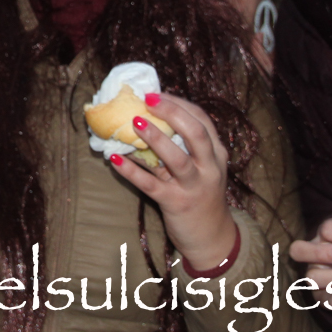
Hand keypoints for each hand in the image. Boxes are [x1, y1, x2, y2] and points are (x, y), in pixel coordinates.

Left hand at [107, 93, 236, 270]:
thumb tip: (148, 119)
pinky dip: (131, 171)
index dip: (179, 104)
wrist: (211, 238)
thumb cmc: (200, 195)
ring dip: (155, 139)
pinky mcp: (176, 204)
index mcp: (216, 154)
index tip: (155, 94)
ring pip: (177, 159)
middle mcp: (209, 168)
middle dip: (172, 112)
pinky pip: (151, 185)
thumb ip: (183, 148)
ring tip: (135, 123)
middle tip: (148, 99)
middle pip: (195, 133)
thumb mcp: (201, 169)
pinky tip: (115, 159)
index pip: (202, 120)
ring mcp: (194, 187)